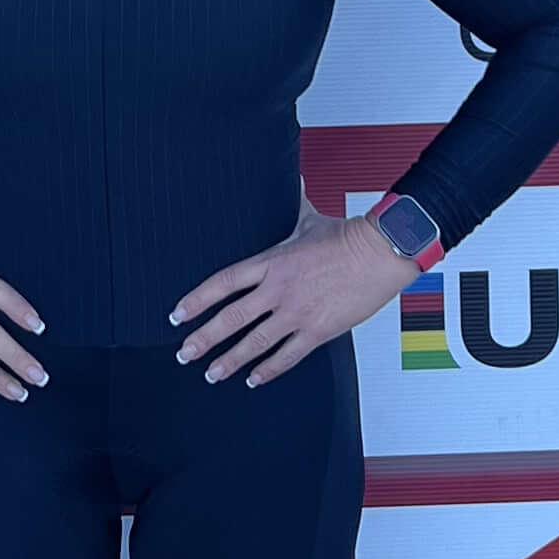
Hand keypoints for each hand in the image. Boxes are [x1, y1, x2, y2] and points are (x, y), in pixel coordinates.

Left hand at [171, 206, 424, 386]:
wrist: (381, 252)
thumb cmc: (348, 236)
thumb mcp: (309, 218)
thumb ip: (292, 204)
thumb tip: (291, 179)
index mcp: (271, 262)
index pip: (223, 282)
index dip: (196, 300)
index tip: (177, 315)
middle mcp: (278, 289)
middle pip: (230, 318)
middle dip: (202, 339)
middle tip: (183, 354)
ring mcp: (297, 312)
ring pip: (254, 342)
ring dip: (229, 361)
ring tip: (212, 374)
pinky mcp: (317, 330)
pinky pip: (286, 356)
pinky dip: (267, 370)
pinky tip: (253, 379)